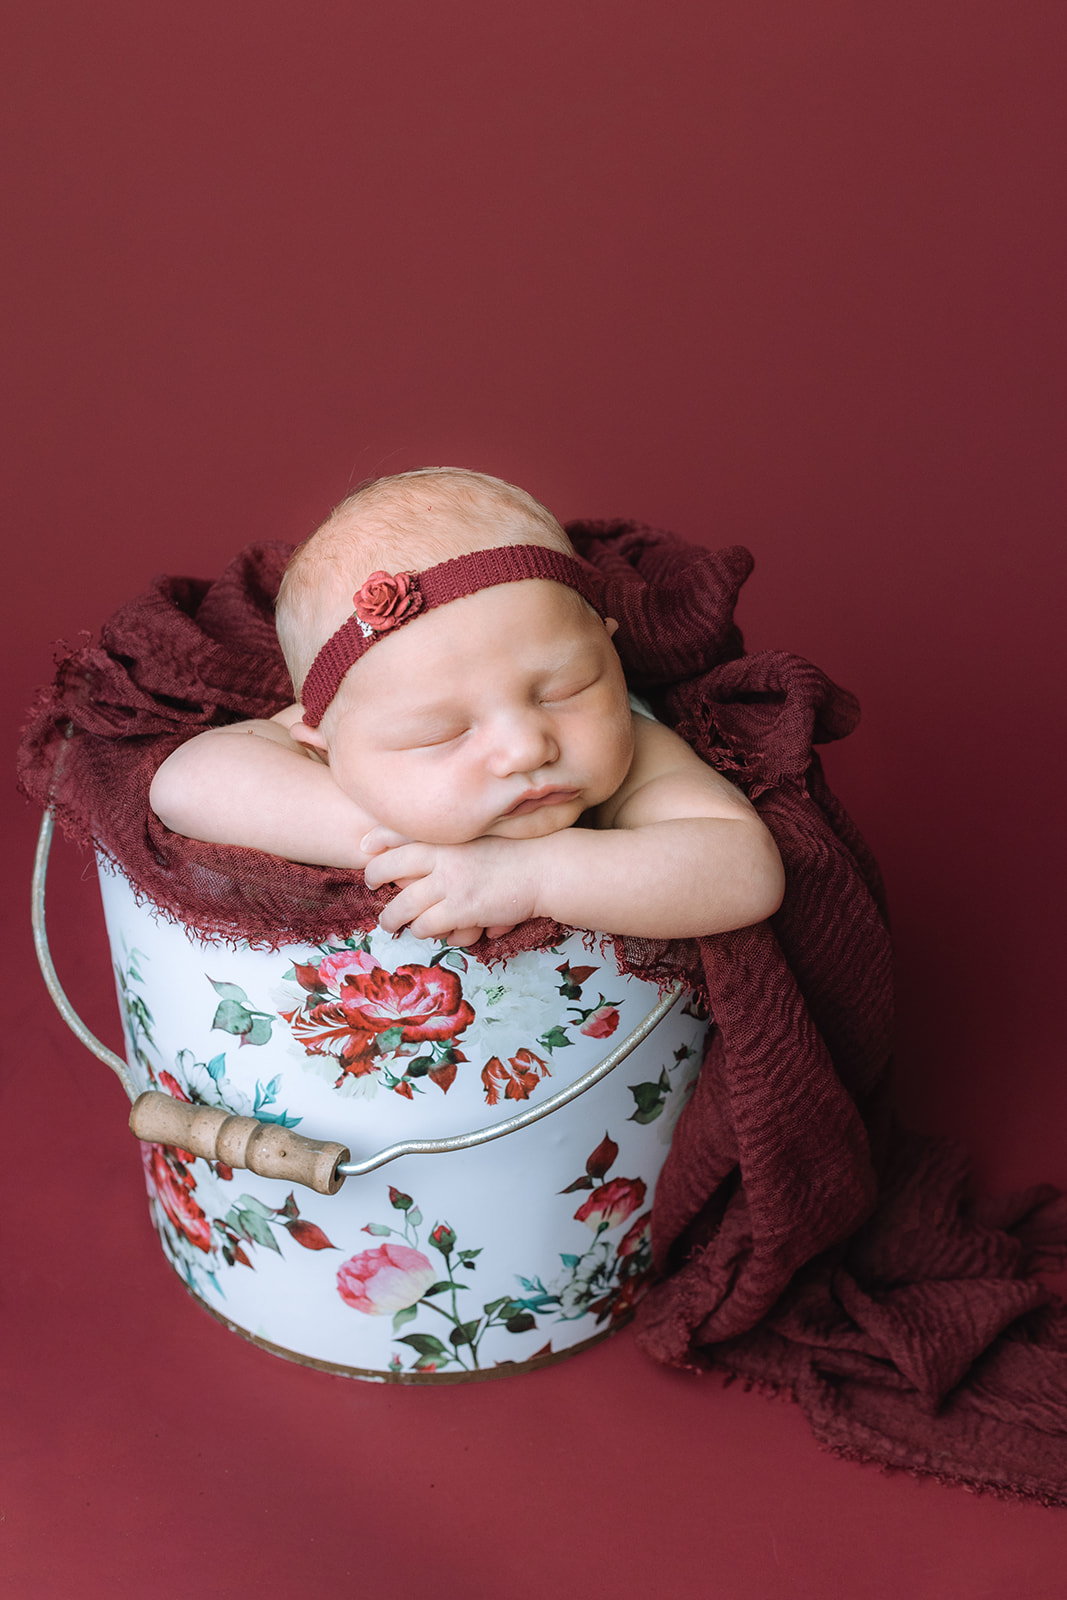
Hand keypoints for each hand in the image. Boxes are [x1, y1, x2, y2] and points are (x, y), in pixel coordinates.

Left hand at [362, 834, 540, 946]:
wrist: (546, 868)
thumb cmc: (517, 852)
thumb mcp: (481, 834)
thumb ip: (454, 839)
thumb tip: (427, 851)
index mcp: (445, 835)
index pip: (397, 832)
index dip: (376, 840)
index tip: (365, 847)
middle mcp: (440, 855)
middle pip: (387, 867)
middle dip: (374, 879)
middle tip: (373, 887)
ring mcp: (448, 883)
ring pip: (401, 907)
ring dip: (393, 919)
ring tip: (391, 924)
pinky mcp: (460, 909)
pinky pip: (426, 926)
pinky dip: (424, 931)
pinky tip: (428, 932)